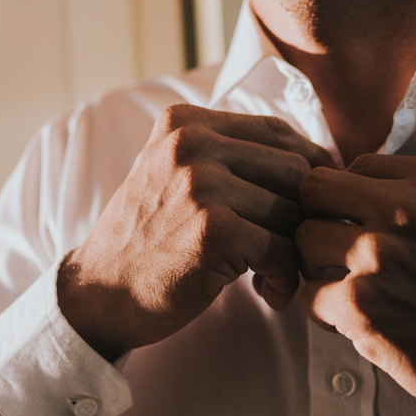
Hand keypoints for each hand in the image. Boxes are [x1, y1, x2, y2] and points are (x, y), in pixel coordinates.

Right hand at [58, 104, 332, 361]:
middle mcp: (192, 144)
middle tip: (291, 249)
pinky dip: (285, 278)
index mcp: (186, 123)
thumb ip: (229, 154)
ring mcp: (202, 185)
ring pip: (292, 211)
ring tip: (274, 275)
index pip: (277, 131)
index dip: (307, 170)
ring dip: (295, 252)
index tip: (308, 206)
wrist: (98, 293)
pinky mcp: (214, 230)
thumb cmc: (149, 239)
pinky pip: (282, 249)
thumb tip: (317, 157)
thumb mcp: (175, 174)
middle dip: (304, 214)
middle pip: (294, 169)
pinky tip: (270, 293)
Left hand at [296, 154, 415, 415]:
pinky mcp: (361, 305)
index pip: (357, 165)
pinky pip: (311, 295)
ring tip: (343, 286)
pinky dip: (324, 310)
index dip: (352, 197)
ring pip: (304, 239)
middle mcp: (403, 208)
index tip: (360, 222)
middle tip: (335, 249)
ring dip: (317, 265)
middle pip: (316, 190)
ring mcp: (378, 255)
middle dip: (321, 217)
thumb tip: (373, 188)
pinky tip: (353, 321)